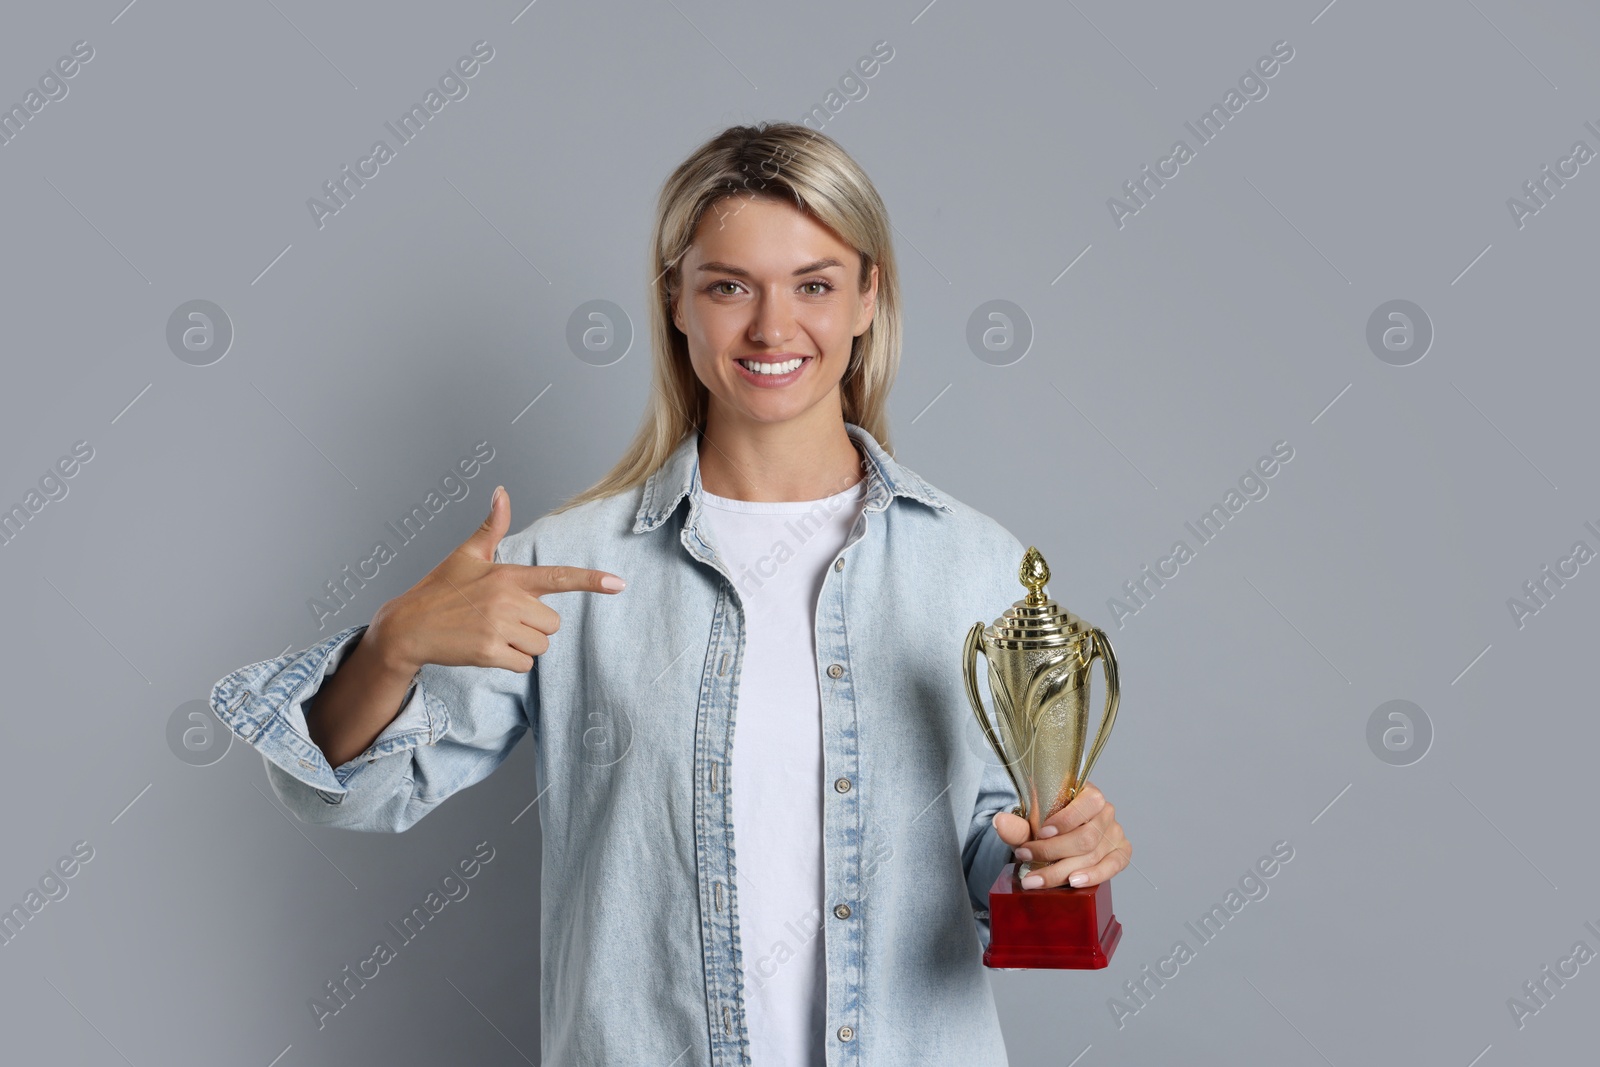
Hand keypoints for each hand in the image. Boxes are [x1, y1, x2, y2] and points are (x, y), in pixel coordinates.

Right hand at [367, 486, 626, 674]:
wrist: (406, 627)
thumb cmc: (439, 589)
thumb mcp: (467, 555)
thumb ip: (493, 527)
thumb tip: (501, 491)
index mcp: (508, 575)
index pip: (558, 576)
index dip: (591, 580)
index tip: (619, 583)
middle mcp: (507, 599)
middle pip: (553, 623)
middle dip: (534, 626)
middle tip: (501, 620)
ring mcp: (498, 626)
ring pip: (541, 647)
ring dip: (523, 647)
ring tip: (492, 634)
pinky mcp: (489, 652)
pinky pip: (525, 665)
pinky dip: (512, 663)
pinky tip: (488, 651)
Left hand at [991, 781, 1130, 889]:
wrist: (1056, 839)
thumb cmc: (1047, 826)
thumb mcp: (1030, 823)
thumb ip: (1017, 825)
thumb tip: (1000, 822)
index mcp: (1088, 794)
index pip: (1088, 803)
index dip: (1066, 820)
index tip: (1040, 833)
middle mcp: (1106, 813)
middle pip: (1085, 837)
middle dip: (1052, 851)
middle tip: (1025, 858)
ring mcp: (1115, 834)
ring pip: (1092, 855)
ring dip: (1061, 870)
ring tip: (1035, 879)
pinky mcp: (1120, 854)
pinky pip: (1112, 867)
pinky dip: (1093, 876)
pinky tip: (1073, 882)